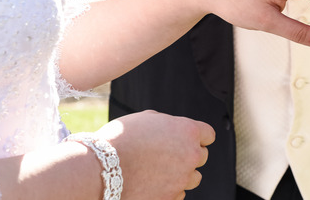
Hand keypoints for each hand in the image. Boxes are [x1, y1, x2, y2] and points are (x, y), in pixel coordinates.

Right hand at [98, 110, 215, 199]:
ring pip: (193, 178)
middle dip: (188, 155)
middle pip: (202, 157)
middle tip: (167, 154)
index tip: (186, 139)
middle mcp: (190, 155)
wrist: (100, 168)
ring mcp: (182, 179)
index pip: (209, 135)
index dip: (197, 136)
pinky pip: (179, 194)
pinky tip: (152, 183)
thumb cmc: (121, 139)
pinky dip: (170, 189)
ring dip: (182, 174)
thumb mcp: (147, 119)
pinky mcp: (171, 198)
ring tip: (160, 170)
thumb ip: (168, 124)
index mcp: (188, 131)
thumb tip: (173, 130)